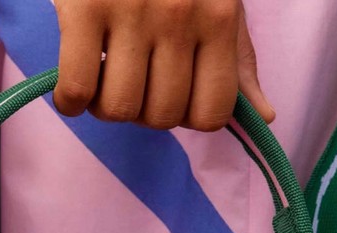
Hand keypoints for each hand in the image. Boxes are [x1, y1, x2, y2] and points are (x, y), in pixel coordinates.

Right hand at [53, 0, 272, 131]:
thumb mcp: (217, 3)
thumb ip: (237, 61)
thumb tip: (266, 115)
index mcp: (218, 20)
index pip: (211, 112)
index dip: (185, 116)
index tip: (167, 95)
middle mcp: (179, 17)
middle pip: (162, 116)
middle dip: (142, 112)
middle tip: (129, 83)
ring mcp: (131, 12)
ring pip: (119, 108)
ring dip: (104, 108)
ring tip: (101, 80)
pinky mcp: (84, 7)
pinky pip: (78, 89)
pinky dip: (70, 102)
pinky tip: (70, 91)